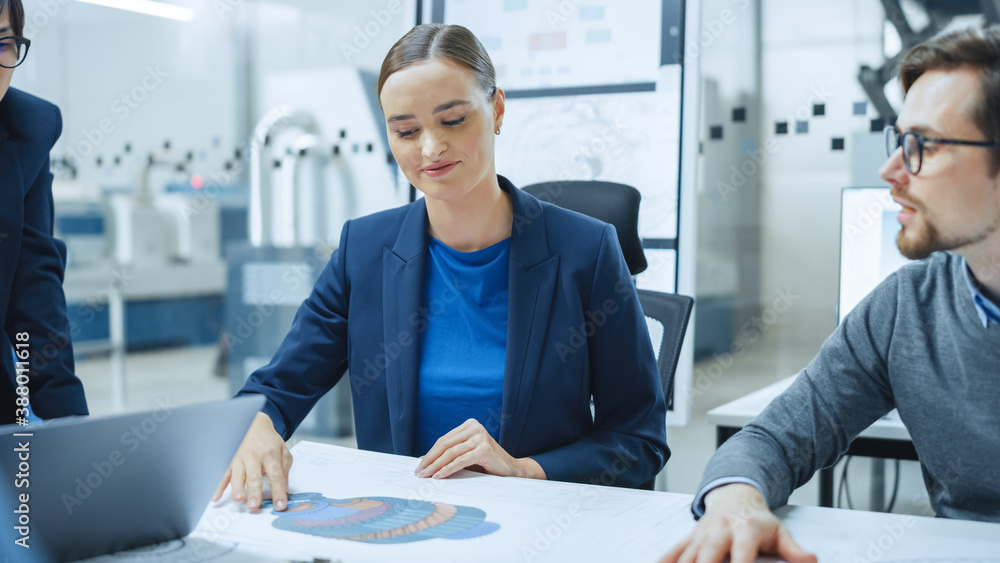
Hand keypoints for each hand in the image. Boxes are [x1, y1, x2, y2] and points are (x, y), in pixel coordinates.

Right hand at [212, 412, 293, 510]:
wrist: (254, 424)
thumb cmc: (269, 440)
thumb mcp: (283, 451)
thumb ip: (285, 471)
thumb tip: (285, 490)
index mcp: (270, 455)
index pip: (276, 476)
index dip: (278, 491)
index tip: (280, 505)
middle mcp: (254, 457)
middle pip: (254, 477)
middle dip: (254, 492)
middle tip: (255, 505)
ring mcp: (240, 459)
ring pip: (238, 476)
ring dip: (237, 489)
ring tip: (239, 499)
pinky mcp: (230, 461)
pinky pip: (224, 475)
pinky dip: (219, 486)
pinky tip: (216, 497)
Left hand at [414, 418, 545, 480]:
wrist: (511, 470)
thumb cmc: (487, 463)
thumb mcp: (465, 455)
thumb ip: (448, 454)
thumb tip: (423, 460)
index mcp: (469, 425)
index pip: (444, 440)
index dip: (430, 453)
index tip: (419, 465)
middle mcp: (475, 427)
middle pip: (445, 444)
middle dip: (430, 459)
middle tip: (419, 471)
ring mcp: (480, 437)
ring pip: (451, 453)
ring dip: (436, 466)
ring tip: (426, 475)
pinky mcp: (484, 449)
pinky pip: (460, 460)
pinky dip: (447, 469)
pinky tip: (439, 475)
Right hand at [659, 484, 816, 562]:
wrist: (735, 494)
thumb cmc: (758, 520)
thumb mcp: (780, 532)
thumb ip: (794, 551)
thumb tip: (812, 561)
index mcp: (745, 530)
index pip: (742, 554)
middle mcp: (720, 530)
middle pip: (708, 555)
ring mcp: (702, 534)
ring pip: (688, 555)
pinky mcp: (690, 538)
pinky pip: (673, 551)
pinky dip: (664, 561)